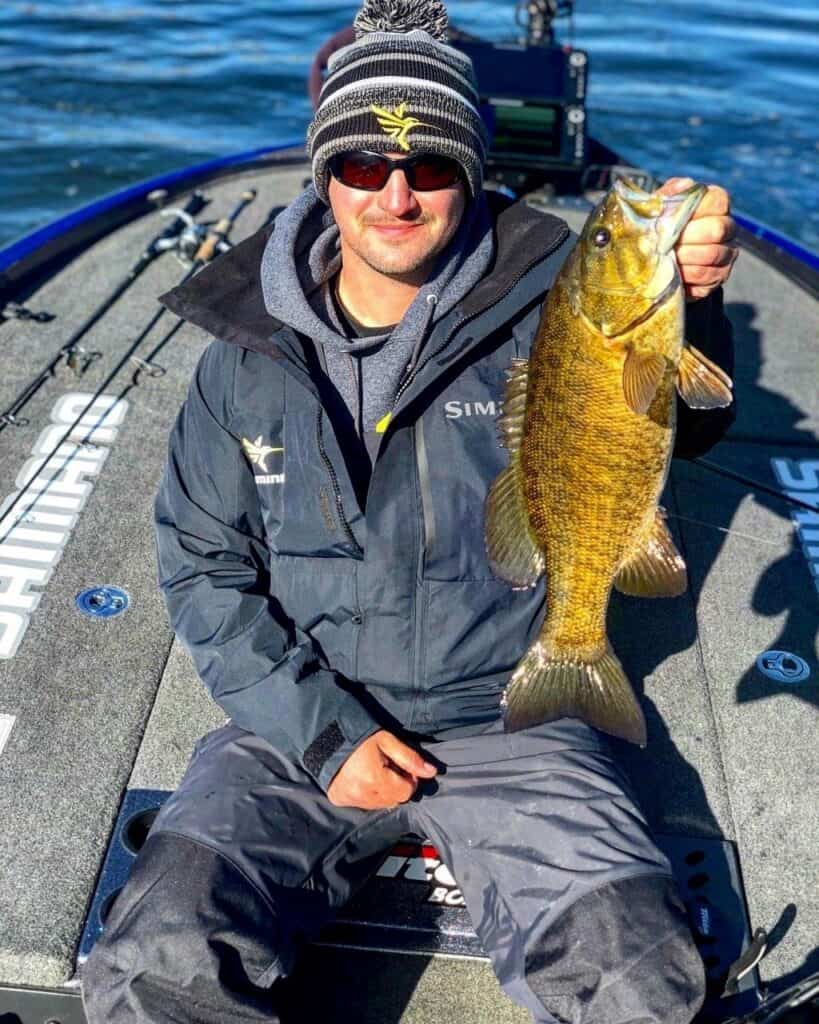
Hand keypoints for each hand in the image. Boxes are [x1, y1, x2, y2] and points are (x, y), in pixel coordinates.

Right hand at [326, 729, 437, 809]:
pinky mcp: (339, 800)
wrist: (325, 736)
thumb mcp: (387, 741)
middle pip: (394, 801)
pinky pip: (363, 804)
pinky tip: (362, 779)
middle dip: (397, 786)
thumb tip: (431, 772)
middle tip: (389, 768)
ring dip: (383, 792)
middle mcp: (362, 794)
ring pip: (379, 805)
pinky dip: (368, 795)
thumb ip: (410, 758)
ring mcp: (349, 799)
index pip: (406, 792)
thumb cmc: (359, 736)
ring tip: (376, 772)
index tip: (403, 767)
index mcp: (375, 779)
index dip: (409, 779)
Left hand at [657, 177, 738, 300]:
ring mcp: (727, 253)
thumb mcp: (659, 208)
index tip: (671, 219)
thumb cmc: (659, 227)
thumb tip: (684, 185)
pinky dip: (685, 276)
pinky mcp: (719, 277)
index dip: (694, 211)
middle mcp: (728, 227)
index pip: (717, 201)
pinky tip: (672, 272)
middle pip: (718, 229)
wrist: (655, 260)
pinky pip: (706, 278)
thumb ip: (669, 195)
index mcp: (716, 204)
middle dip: (687, 237)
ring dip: (683, 258)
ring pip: (712, 255)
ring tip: (665, 258)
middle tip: (665, 243)